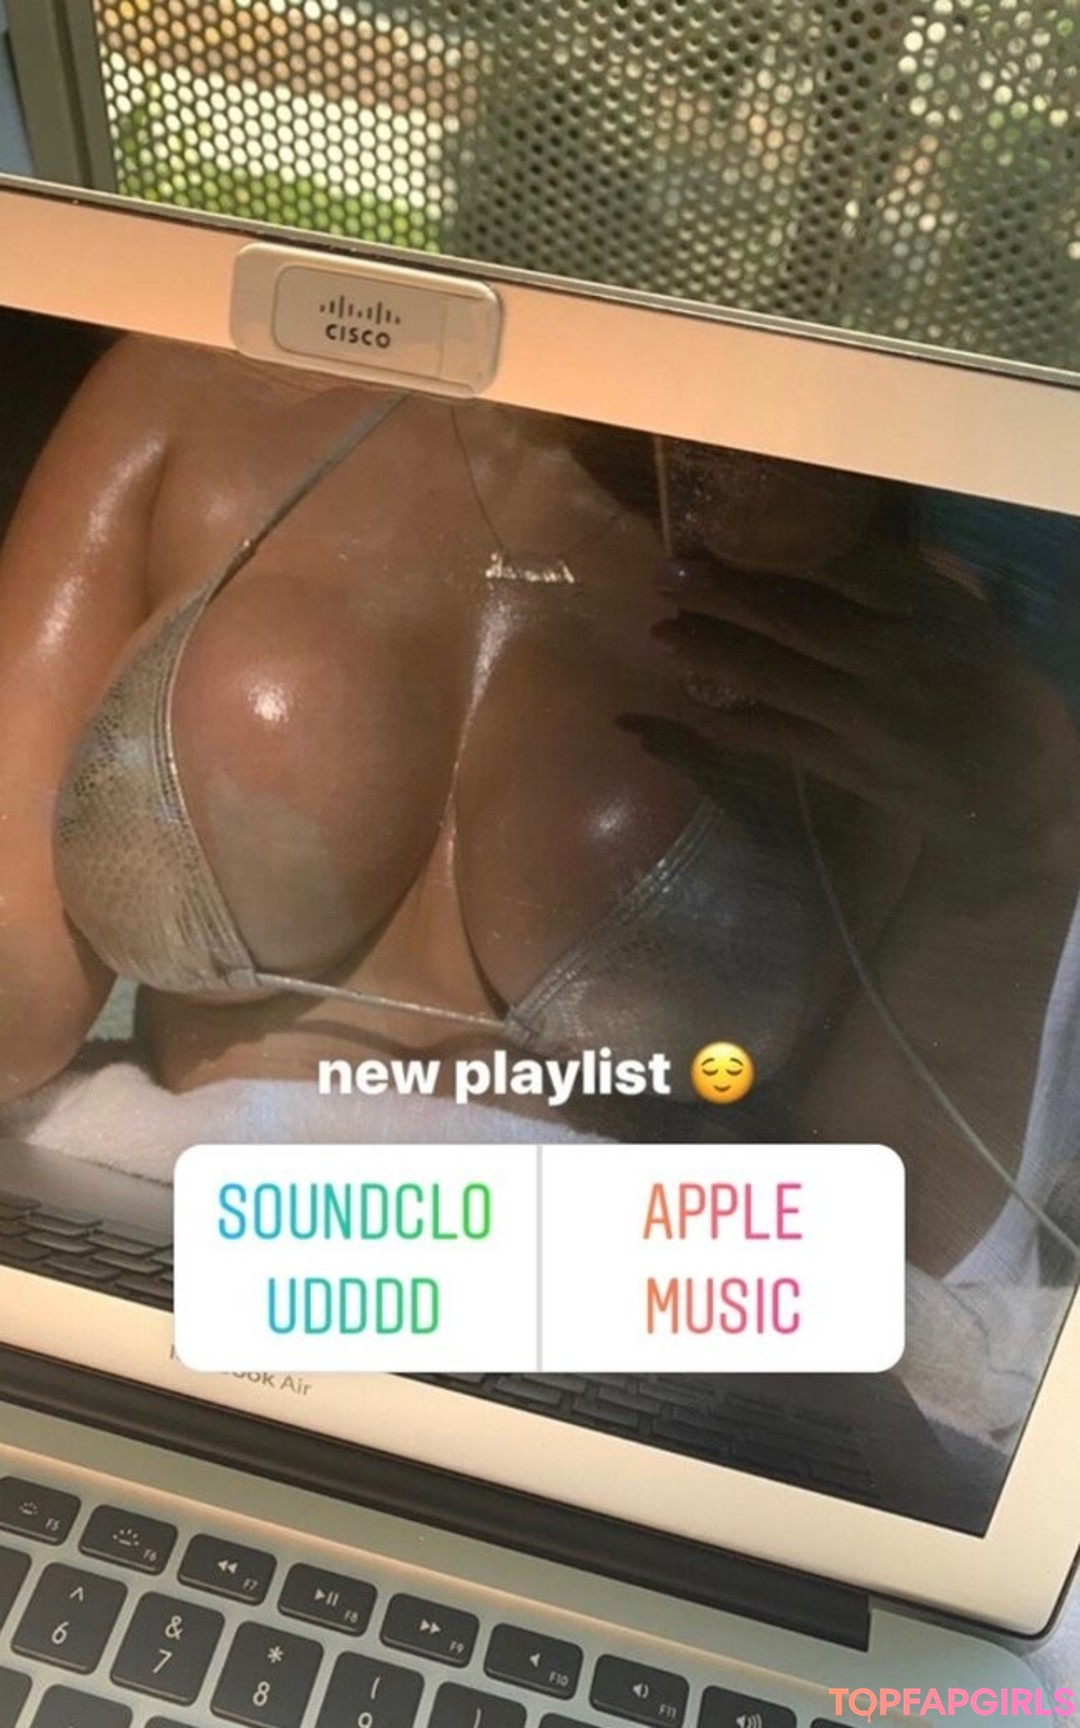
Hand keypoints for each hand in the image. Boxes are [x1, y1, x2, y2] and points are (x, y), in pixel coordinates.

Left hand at [624, 540, 1079, 894]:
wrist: (1012, 780)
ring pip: (778, 677)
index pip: (843, 565)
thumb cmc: (979, 681)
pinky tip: (691, 707)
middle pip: (798, 617)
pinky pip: (779, 738)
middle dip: (724, 594)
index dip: (772, 546)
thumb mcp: (954, 613)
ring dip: (714, 652)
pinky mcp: (852, 766)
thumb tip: (805, 539)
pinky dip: (733, 724)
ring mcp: (872, 716)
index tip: (716, 528)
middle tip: (667, 573)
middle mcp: (900, 656)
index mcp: (929, 607)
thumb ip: (891, 581)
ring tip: (661, 630)